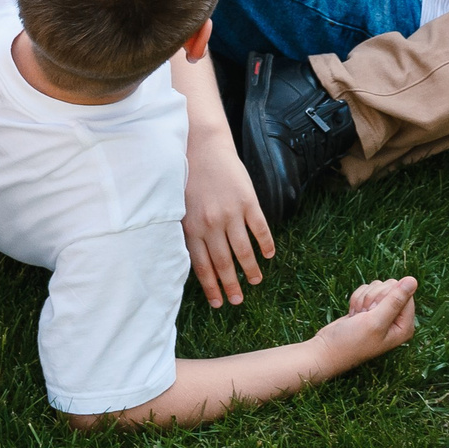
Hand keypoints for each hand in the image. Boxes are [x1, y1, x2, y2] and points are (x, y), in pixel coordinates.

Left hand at [183, 121, 273, 306]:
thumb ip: (187, 231)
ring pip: (243, 250)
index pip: (201, 266)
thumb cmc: (187, 175)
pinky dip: (266, 244)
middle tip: (237, 301)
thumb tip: (193, 259)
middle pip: (223, 263)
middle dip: (230, 286)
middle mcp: (211, 224)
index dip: (210, 286)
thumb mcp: (179, 206)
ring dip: (250, 269)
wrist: (201, 144)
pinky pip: (260, 229)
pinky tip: (269, 255)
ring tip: (255, 282)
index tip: (217, 303)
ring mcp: (231, 213)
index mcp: (192, 227)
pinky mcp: (248, 201)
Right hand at [312, 277, 418, 372]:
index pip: (405, 293)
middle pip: (392, 287)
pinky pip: (366, 290)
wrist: (327, 349)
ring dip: (364, 299)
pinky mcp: (369, 308)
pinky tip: (354, 314)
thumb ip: (395, 300)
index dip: (386, 296)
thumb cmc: (352, 341)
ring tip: (358, 317)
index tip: (373, 311)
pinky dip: (357, 299)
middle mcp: (396, 318)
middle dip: (373, 297)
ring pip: (377, 286)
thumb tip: (413, 280)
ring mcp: (383, 312)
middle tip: (365, 315)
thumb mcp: (376, 321)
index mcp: (405, 325)